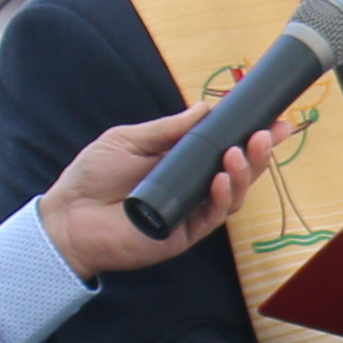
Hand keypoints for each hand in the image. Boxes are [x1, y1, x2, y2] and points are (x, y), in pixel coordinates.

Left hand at [38, 108, 256, 280]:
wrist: (68, 216)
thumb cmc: (93, 177)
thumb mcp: (130, 139)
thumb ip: (168, 129)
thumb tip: (204, 108)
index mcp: (181, 163)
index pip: (224, 148)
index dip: (250, 136)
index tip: (274, 120)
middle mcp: (192, 187)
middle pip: (237, 171)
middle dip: (258, 153)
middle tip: (268, 134)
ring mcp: (190, 211)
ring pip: (232, 195)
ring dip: (243, 172)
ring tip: (240, 152)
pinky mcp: (184, 234)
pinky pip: (212, 217)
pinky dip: (220, 197)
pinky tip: (220, 177)